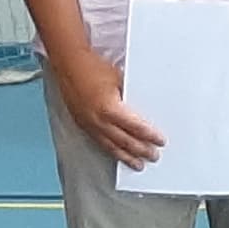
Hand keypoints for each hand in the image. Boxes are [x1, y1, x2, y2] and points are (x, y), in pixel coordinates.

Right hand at [55, 55, 165, 169]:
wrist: (68, 63)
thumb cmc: (91, 67)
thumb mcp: (120, 79)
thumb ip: (130, 96)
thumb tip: (143, 107)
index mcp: (110, 109)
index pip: (136, 128)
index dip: (150, 136)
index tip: (159, 141)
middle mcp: (98, 120)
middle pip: (125, 141)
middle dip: (141, 150)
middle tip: (153, 156)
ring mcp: (89, 124)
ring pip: (111, 146)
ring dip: (126, 156)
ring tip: (137, 164)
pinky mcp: (82, 124)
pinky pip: (99, 142)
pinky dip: (111, 150)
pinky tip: (117, 154)